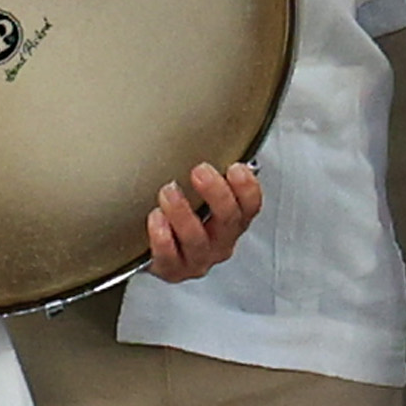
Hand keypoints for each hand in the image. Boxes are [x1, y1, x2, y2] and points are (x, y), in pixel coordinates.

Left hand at [143, 159, 263, 279]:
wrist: (154, 253)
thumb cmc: (181, 219)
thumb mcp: (201, 196)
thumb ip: (210, 176)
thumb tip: (209, 135)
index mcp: (233, 222)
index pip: (251, 206)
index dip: (247, 187)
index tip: (235, 167)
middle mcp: (220, 242)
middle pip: (228, 220)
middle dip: (215, 193)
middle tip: (199, 171)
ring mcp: (198, 259)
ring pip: (197, 239)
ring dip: (183, 213)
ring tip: (168, 191)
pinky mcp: (172, 270)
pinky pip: (169, 257)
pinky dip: (162, 237)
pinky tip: (155, 218)